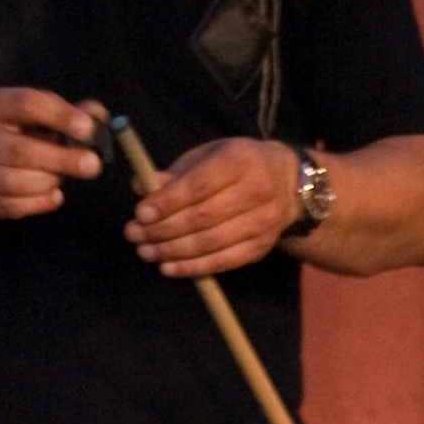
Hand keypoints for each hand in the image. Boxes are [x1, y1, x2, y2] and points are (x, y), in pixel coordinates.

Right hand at [0, 88, 106, 220]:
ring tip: (62, 178)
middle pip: (18, 150)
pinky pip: (12, 206)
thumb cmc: (10, 128)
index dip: (60, 116)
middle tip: (92, 165)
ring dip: (47, 181)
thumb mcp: (31, 111)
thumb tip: (98, 115)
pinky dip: (39, 203)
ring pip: (13, 182)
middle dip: (59, 159)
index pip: (26, 104)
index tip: (88, 128)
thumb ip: (66, 111)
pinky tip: (55, 196)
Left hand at [124, 136, 300, 276]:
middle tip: (134, 234)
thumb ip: (176, 173)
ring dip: (172, 251)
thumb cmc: (238, 165)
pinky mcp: (261, 247)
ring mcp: (262, 223)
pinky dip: (192, 268)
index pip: (199, 185)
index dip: (167, 202)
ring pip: (210, 243)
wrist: (290, 184)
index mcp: (240, 161)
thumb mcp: (209, 156)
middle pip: (202, 217)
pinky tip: (168, 267)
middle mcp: (256, 191)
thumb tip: (140, 187)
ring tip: (145, 251)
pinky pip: (223, 262)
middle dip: (162, 229)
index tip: (140, 213)